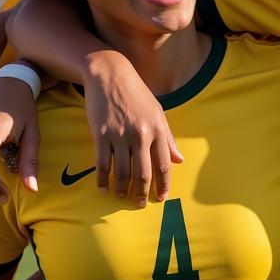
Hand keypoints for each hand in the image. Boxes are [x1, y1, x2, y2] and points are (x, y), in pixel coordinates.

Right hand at [83, 51, 183, 207]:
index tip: (162, 198)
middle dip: (142, 193)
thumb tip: (179, 160)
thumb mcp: (158, 112)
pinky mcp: (101, 135)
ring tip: (121, 196)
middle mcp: (140, 135)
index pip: (164, 165)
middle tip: (141, 204)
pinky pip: (102, 164)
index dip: (164, 185)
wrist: (110, 74)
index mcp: (158, 130)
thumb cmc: (136, 93)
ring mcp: (120, 136)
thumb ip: (168, 138)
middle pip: (144, 173)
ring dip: (122, 189)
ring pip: (122, 172)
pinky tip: (103, 188)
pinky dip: (102, 179)